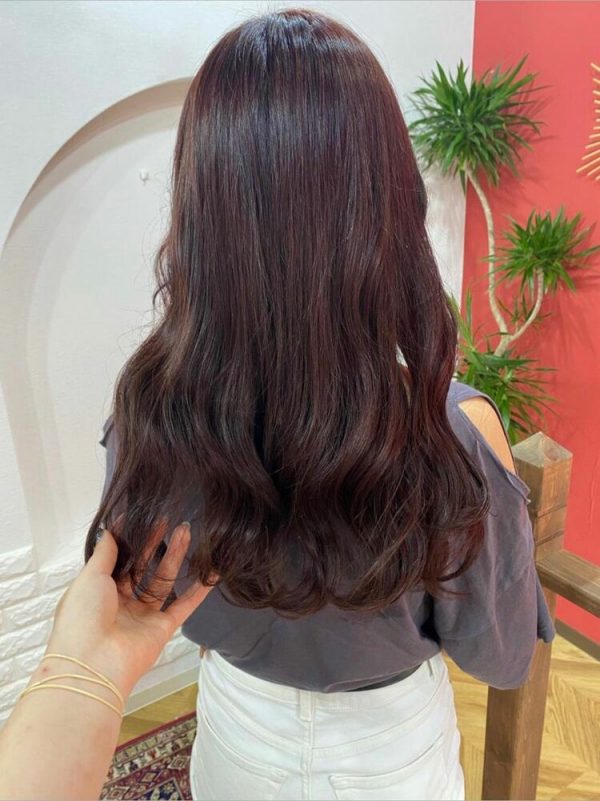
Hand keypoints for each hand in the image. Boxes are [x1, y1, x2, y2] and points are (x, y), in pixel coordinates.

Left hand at [43, 520, 215, 697]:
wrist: (94, 663)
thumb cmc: (84, 616)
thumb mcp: (89, 578)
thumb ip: (104, 554)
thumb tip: (109, 530)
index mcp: (99, 592)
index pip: (118, 562)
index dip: (131, 541)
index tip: (145, 519)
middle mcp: (121, 604)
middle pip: (142, 569)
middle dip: (155, 545)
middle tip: (169, 521)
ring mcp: (143, 617)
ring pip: (163, 581)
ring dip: (175, 557)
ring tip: (186, 531)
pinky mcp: (163, 628)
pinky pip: (183, 606)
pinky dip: (198, 591)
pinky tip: (212, 572)